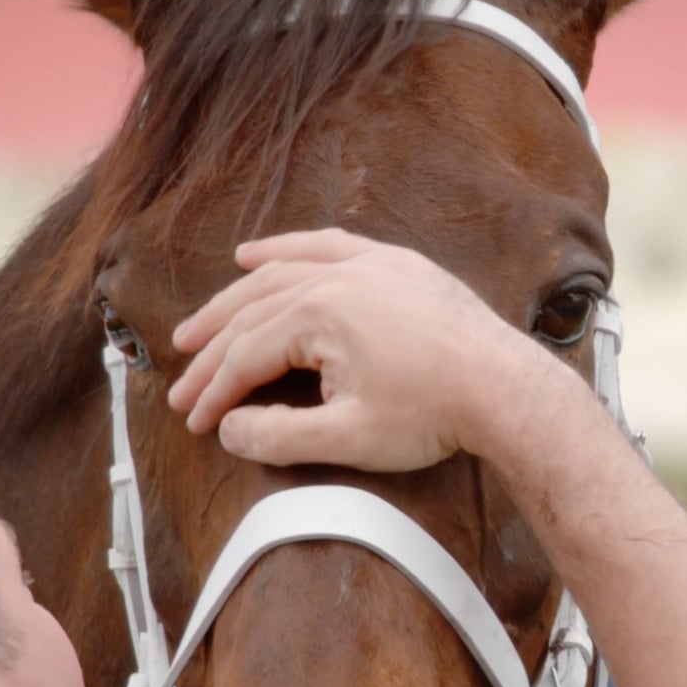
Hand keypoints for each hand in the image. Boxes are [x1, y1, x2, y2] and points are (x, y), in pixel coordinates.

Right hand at [166, 228, 535, 470]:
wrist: (505, 390)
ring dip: (236, 298)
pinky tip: (257, 256)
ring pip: (282, 274)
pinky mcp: (397, 266)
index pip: (247, 355)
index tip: (194, 423)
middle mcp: (337, 276)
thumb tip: (228, 428)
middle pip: (254, 312)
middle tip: (181, 383)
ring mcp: (369, 264)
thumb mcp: (348, 439)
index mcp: (318, 315)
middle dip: (213, 352)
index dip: (215, 393)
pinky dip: (288, 250)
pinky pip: (329, 247)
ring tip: (198, 325)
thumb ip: (279, 437)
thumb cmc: (432, 416)